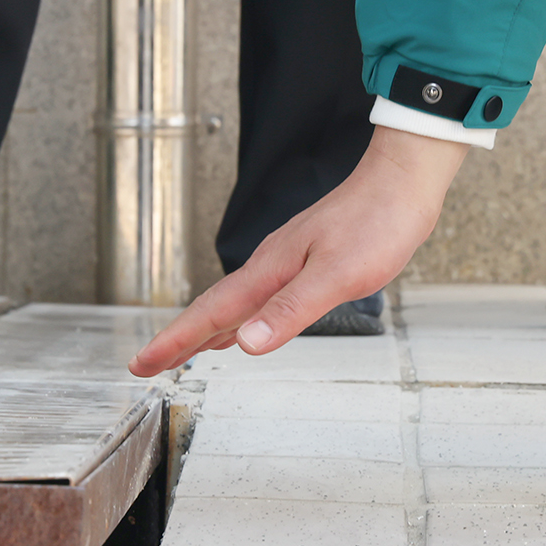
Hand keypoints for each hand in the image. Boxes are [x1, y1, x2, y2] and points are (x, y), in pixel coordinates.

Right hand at [128, 126, 467, 376]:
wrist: (402, 181)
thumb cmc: (377, 221)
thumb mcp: (338, 274)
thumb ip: (292, 310)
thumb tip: (248, 342)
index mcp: (271, 270)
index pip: (212, 313)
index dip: (176, 340)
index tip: (143, 363)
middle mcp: (270, 264)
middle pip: (214, 309)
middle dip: (178, 339)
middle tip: (147, 364)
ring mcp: (286, 261)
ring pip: (234, 303)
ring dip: (204, 330)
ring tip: (181, 352)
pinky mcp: (304, 260)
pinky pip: (257, 296)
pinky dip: (239, 318)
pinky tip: (242, 326)